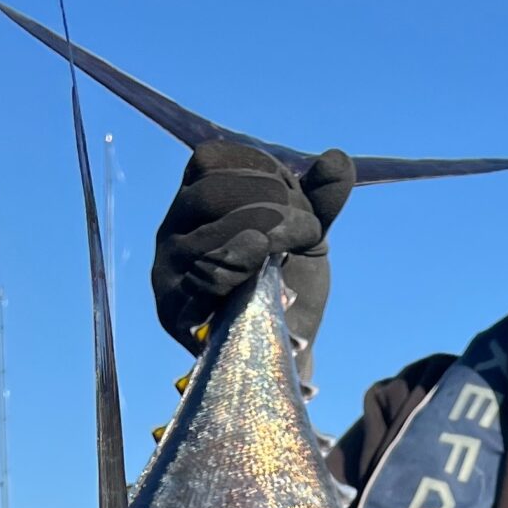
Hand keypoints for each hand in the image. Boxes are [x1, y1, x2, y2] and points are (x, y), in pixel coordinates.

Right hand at [150, 142, 353, 356]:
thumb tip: (338, 158)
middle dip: (268, 205)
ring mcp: (168, 267)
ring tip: (286, 253)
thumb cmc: (289, 284)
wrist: (283, 349)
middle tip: (306, 232)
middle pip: (211, 193)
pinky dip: (238, 268)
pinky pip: (202, 279)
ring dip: (259, 236)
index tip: (297, 200)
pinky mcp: (171, 308)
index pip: (211, 159)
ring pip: (205, 234)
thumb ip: (319, 197)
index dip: (259, 170)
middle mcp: (175, 226)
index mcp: (199, 197)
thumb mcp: (307, 233)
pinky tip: (260, 272)